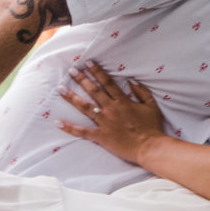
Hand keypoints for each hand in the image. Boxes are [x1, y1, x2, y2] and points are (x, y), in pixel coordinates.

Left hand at [56, 60, 171, 163]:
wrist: (149, 147)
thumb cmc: (151, 127)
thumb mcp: (151, 106)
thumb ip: (142, 92)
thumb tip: (131, 81)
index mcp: (122, 101)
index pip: (107, 83)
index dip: (97, 71)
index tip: (88, 63)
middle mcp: (111, 109)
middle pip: (93, 91)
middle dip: (82, 79)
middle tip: (72, 70)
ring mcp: (104, 122)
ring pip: (85, 107)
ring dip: (72, 97)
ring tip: (60, 88)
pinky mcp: (100, 136)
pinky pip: (82, 131)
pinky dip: (69, 127)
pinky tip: (58, 122)